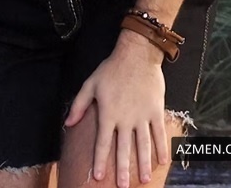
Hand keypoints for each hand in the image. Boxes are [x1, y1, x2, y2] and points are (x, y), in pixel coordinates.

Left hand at [65, 31, 167, 186]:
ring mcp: (142, 116)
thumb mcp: (91, 84)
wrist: (137, 54)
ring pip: (143, 145)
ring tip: (144, 180)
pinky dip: (162, 148)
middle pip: (123, 149)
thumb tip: (68, 124)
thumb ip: (79, 105)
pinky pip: (159, 132)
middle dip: (122, 170)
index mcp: (108, 114)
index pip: (102, 143)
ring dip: (144, 164)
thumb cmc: (112, 69)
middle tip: (123, 186)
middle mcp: (125, 119)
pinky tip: (162, 162)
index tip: (98, 177)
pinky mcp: (156, 110)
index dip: (100, 161)